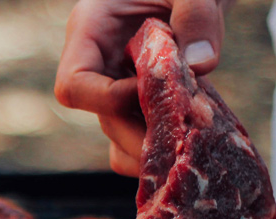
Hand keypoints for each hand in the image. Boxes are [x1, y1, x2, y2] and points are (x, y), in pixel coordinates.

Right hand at [54, 0, 229, 175]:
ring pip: (121, 138)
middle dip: (144, 135)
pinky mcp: (144, 101)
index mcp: (92, 28)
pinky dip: (167, 147)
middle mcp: (101, 63)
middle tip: (187, 141)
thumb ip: (197, 13)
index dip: (109, 100)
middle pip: (104, 120)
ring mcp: (121, 85)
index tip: (156, 90)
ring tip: (195, 140)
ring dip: (156, 147)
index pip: (74, 85)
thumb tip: (201, 64)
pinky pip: (142, 139)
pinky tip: (198, 135)